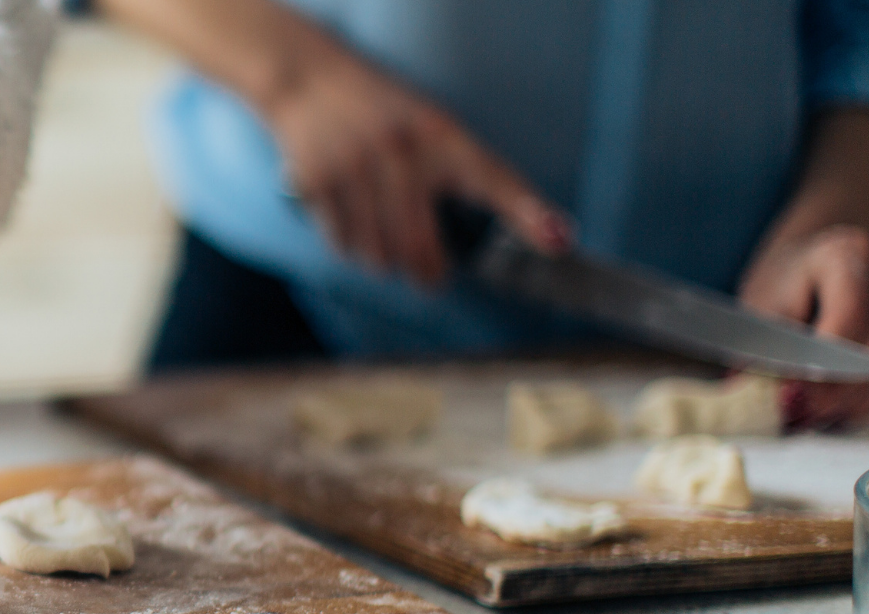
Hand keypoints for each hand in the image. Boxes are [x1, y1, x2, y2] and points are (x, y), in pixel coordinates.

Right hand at [264, 48, 569, 283]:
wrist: (311, 83)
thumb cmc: (383, 114)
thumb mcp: (432, 127)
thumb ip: (467, 175)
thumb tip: (526, 233)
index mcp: (440, 134)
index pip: (493, 178)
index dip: (527, 212)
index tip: (557, 239)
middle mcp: (400, 150)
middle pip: (420, 245)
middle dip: (428, 270)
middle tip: (431, 276)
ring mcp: (355, 167)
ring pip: (379, 254)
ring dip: (385, 260)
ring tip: (383, 237)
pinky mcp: (317, 183)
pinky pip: (343, 245)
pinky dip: (350, 246)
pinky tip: (353, 222)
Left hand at [738, 225, 868, 428]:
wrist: (810, 261)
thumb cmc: (782, 285)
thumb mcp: (759, 310)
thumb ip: (764, 352)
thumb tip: (765, 398)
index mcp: (846, 253)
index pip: (851, 314)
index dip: (829, 364)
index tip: (799, 398)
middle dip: (846, 390)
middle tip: (808, 416)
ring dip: (867, 399)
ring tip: (825, 416)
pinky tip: (855, 409)